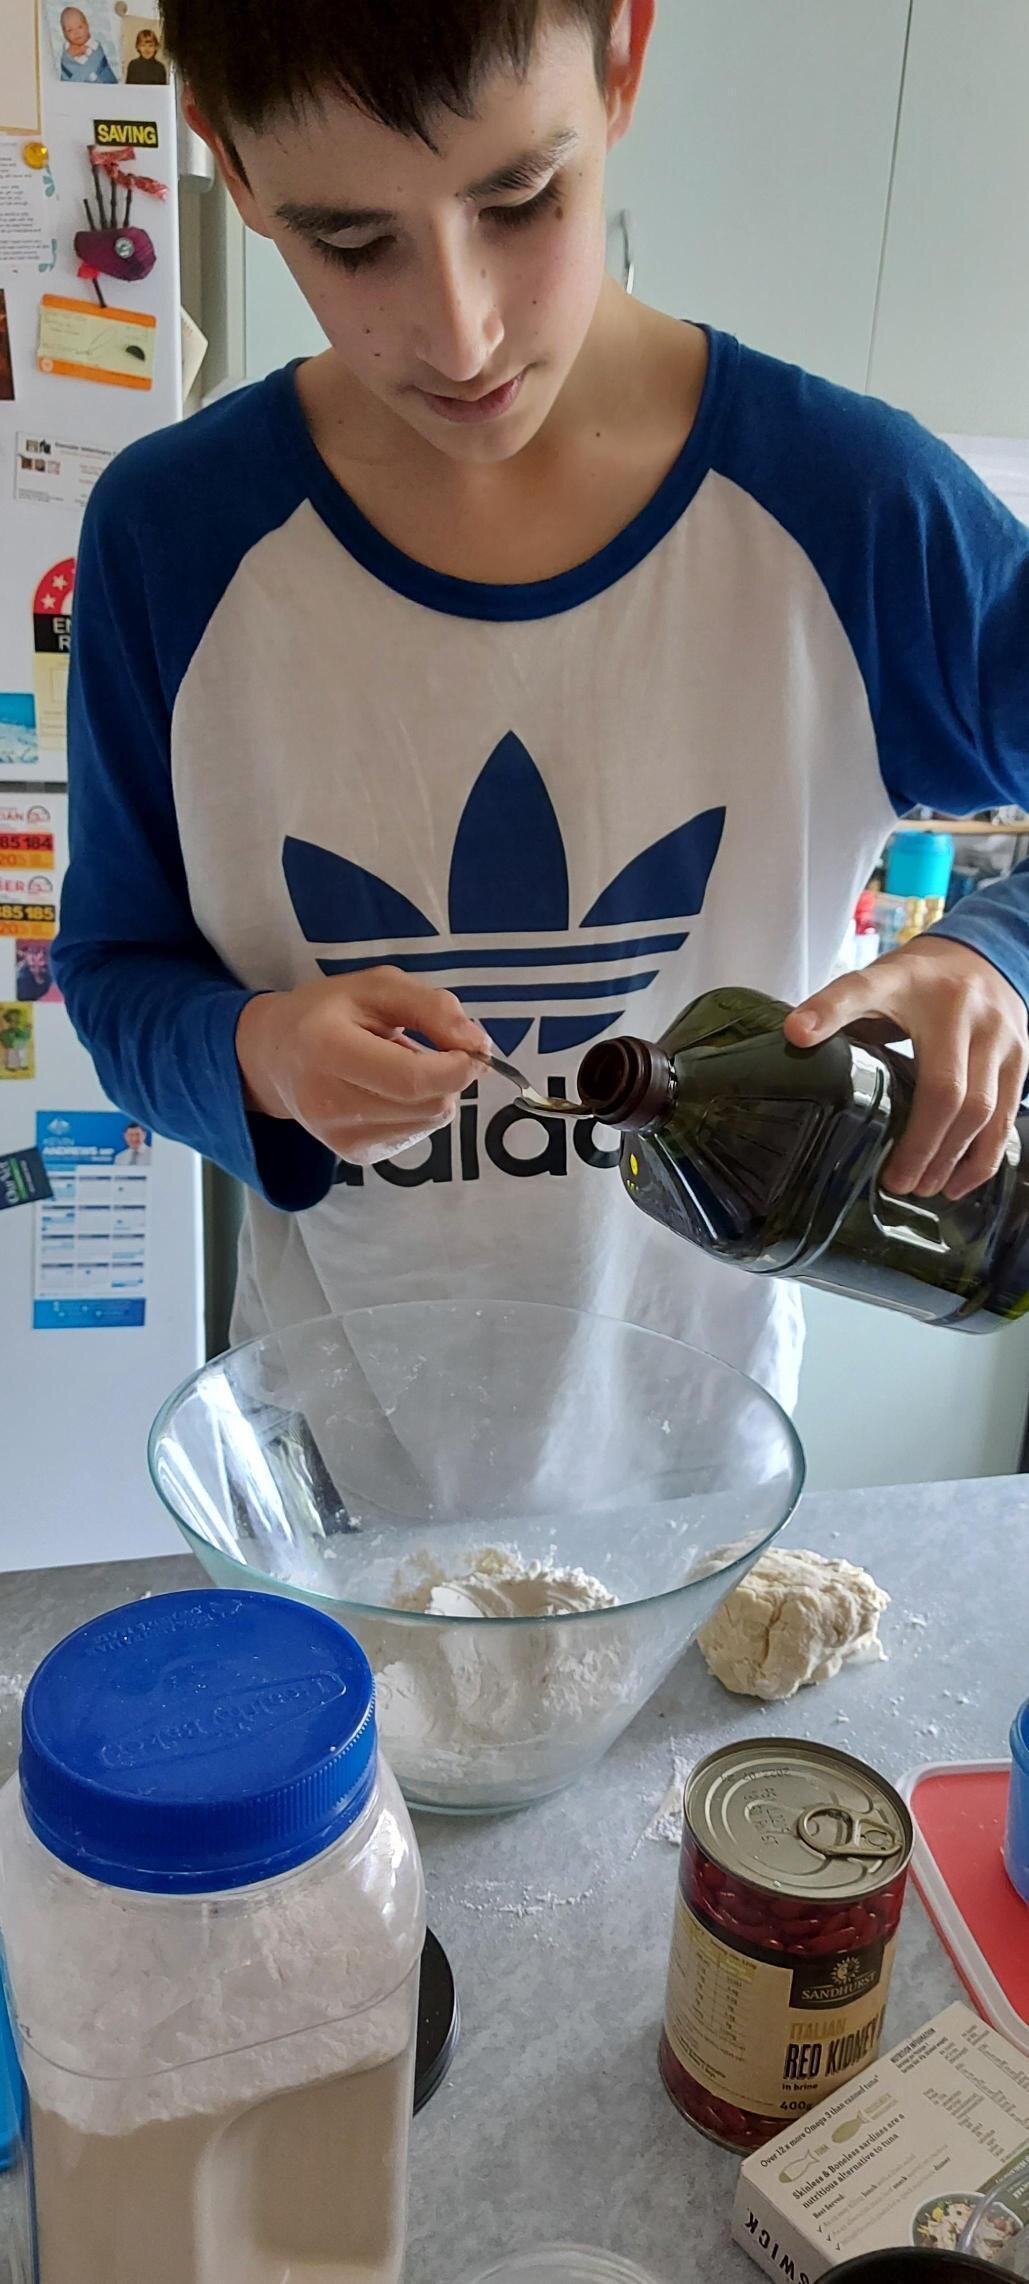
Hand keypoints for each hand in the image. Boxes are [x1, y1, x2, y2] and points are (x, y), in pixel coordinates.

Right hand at [236, 969, 489, 1164]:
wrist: (276, 1055)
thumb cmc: (329, 1012)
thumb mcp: (378, 987)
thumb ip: (433, 1007)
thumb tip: (480, 1045)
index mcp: (328, 1049)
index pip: (411, 1079)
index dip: (457, 1067)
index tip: (474, 1050)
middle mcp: (329, 1103)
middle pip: (428, 1104)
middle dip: (448, 1076)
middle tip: (427, 1048)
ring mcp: (340, 1137)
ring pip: (429, 1122)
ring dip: (432, 1093)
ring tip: (395, 1067)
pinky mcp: (353, 1156)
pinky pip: (415, 1134)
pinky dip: (416, 1111)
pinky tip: (386, 1090)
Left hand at [785, 936, 1028, 1200]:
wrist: (985, 955)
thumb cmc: (920, 982)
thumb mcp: (877, 982)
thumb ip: (841, 1009)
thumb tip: (794, 1040)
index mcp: (909, 983)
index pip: (864, 991)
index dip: (829, 1010)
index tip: (796, 1034)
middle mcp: (962, 1010)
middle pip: (946, 1090)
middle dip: (920, 1144)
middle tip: (895, 1182)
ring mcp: (1000, 1035)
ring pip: (983, 1110)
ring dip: (952, 1159)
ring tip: (922, 1189)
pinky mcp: (1022, 1058)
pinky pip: (1006, 1116)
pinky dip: (983, 1157)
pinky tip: (958, 1183)